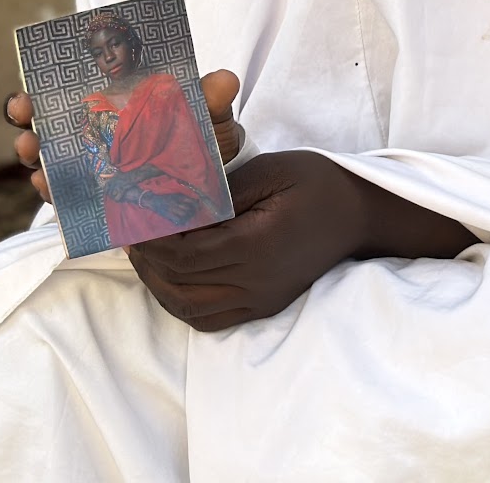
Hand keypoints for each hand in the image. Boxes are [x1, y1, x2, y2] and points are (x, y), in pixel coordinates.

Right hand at [5, 69, 246, 204]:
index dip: (44, 86)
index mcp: (114, 100)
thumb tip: (226, 81)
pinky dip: (54, 189)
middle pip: (49, 117)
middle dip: (28, 113)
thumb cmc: (205, 141)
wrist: (212, 185)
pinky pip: (68, 193)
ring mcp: (92, 163)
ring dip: (33, 151)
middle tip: (23, 112)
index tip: (30, 87)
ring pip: (50, 155)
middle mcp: (94, 129)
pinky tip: (48, 184)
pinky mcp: (98, 196)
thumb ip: (213, 101)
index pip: (70, 87)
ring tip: (29, 148)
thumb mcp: (210, 118)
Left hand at [129, 151, 479, 331]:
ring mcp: (260, 300)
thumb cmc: (318, 185)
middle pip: (181, 285)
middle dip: (146, 261)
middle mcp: (256, 282)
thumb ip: (223, 190)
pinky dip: (181, 303)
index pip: (186, 254)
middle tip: (128, 234)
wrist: (361, 217)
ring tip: (142, 256)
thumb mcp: (271, 170)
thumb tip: (176, 201)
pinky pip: (211, 318)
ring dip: (158, 286)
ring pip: (190, 309)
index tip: (132, 218)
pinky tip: (170, 278)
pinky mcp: (264, 306)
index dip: (151, 240)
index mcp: (256, 245)